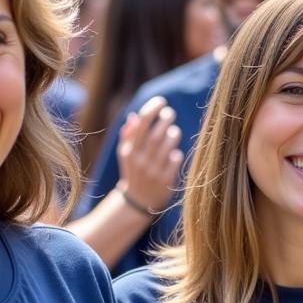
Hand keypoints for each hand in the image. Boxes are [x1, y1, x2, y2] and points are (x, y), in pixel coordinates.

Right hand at [116, 95, 182, 214]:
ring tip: (173, 132)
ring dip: (173, 134)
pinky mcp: (165, 181)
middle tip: (170, 113)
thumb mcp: (126, 155)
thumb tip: (134, 117)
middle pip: (156, 134)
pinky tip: (174, 153)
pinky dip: (176, 153)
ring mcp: (153, 172)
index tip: (161, 100)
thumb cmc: (134, 171)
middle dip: (165, 119)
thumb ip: (128, 136)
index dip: (152, 109)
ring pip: (167, 146)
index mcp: (129, 151)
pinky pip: (175, 160)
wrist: (138, 201)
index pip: (141, 125)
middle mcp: (140, 161)